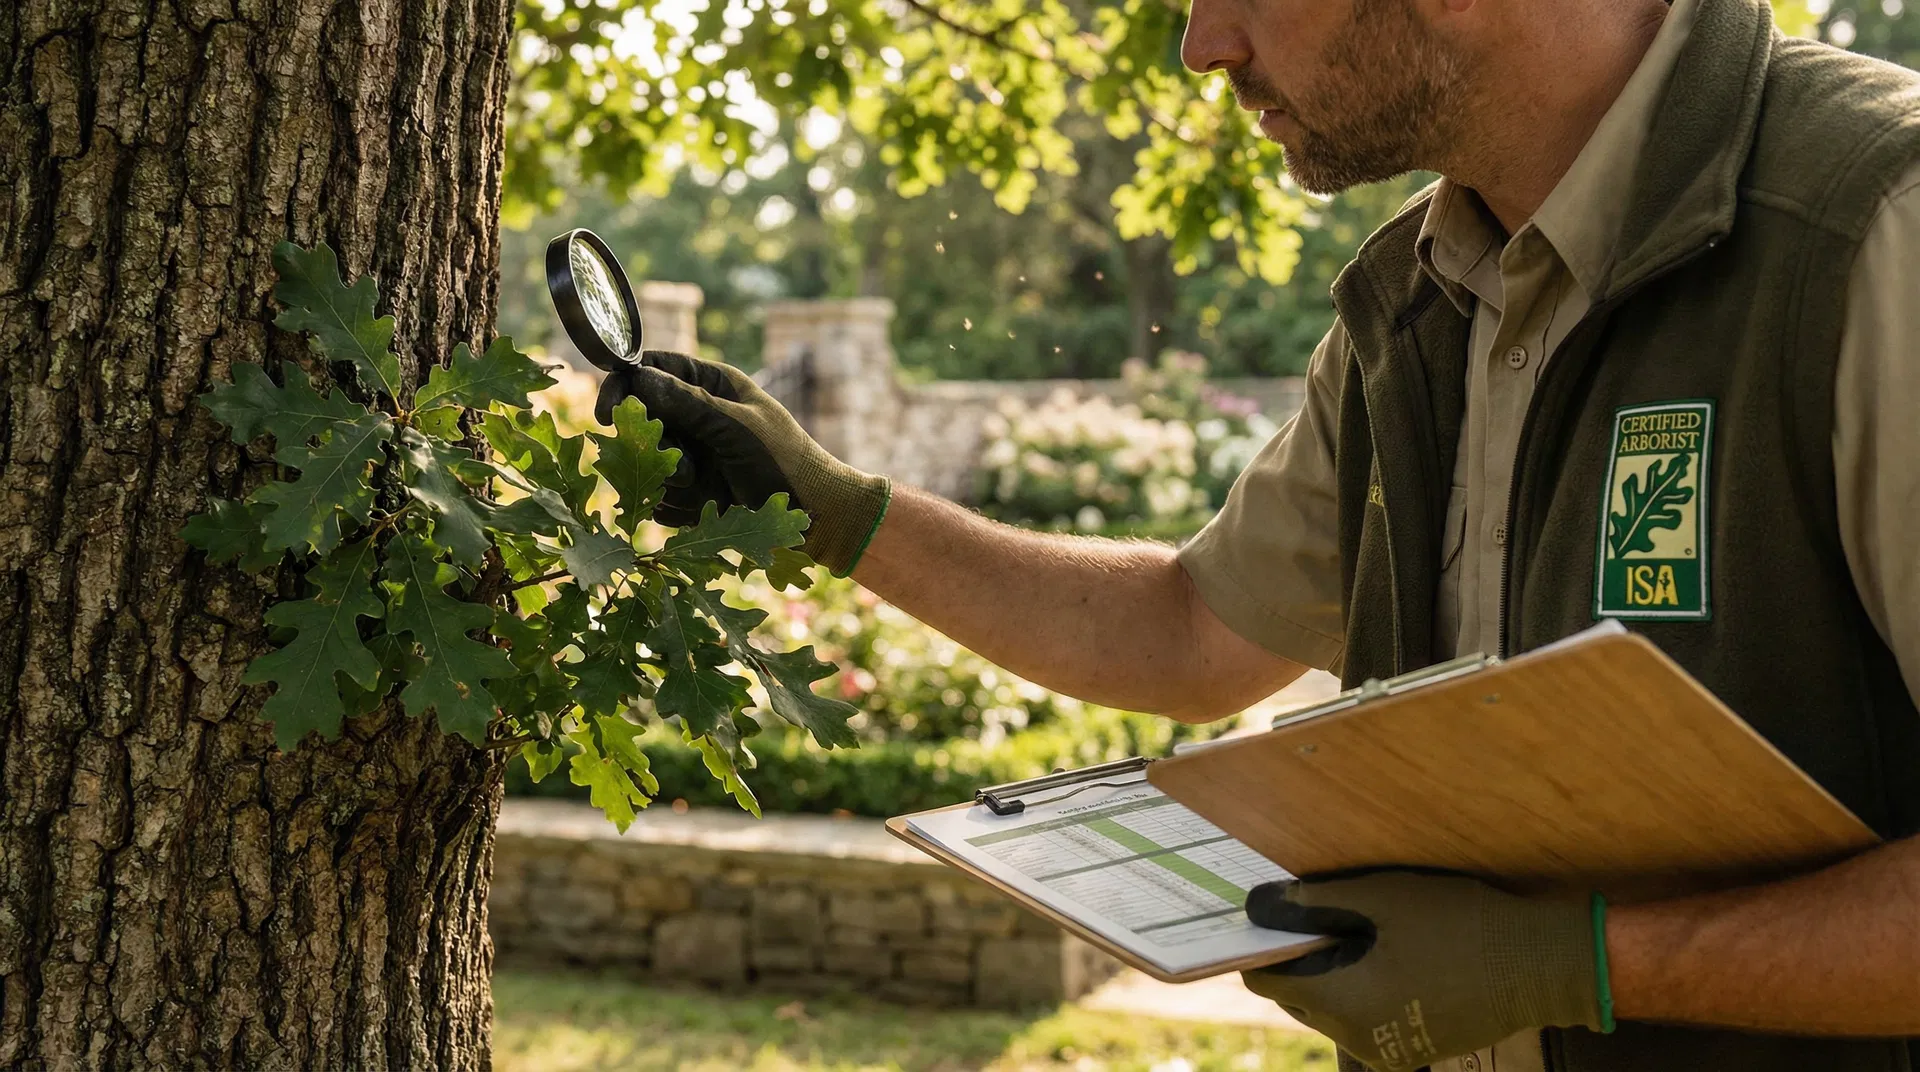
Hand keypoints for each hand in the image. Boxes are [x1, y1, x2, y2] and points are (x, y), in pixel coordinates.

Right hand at [594, 350, 889, 575]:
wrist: (815, 520)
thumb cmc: (785, 464)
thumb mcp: (736, 429)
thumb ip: (687, 403)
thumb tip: (639, 377)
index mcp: (713, 384)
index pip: (652, 368)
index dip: (625, 386)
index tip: (609, 414)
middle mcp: (698, 415)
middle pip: (641, 418)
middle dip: (656, 444)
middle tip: (686, 466)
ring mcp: (693, 453)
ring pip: (646, 460)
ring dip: (670, 478)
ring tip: (706, 486)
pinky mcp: (691, 491)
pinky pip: (659, 496)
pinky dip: (677, 505)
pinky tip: (708, 507)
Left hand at [1242, 869, 1610, 1070]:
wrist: (1540, 965)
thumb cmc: (1459, 925)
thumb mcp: (1380, 899)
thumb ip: (1311, 904)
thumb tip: (1256, 906)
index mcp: (1343, 1003)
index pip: (1268, 978)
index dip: (1264, 941)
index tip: (1272, 909)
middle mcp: (1358, 1039)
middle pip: (1297, 994)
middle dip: (1301, 954)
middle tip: (1322, 909)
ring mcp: (1386, 1050)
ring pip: (1331, 1006)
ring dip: (1333, 970)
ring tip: (1362, 928)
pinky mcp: (1411, 1051)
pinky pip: (1365, 1018)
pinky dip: (1364, 987)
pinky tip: (1390, 953)